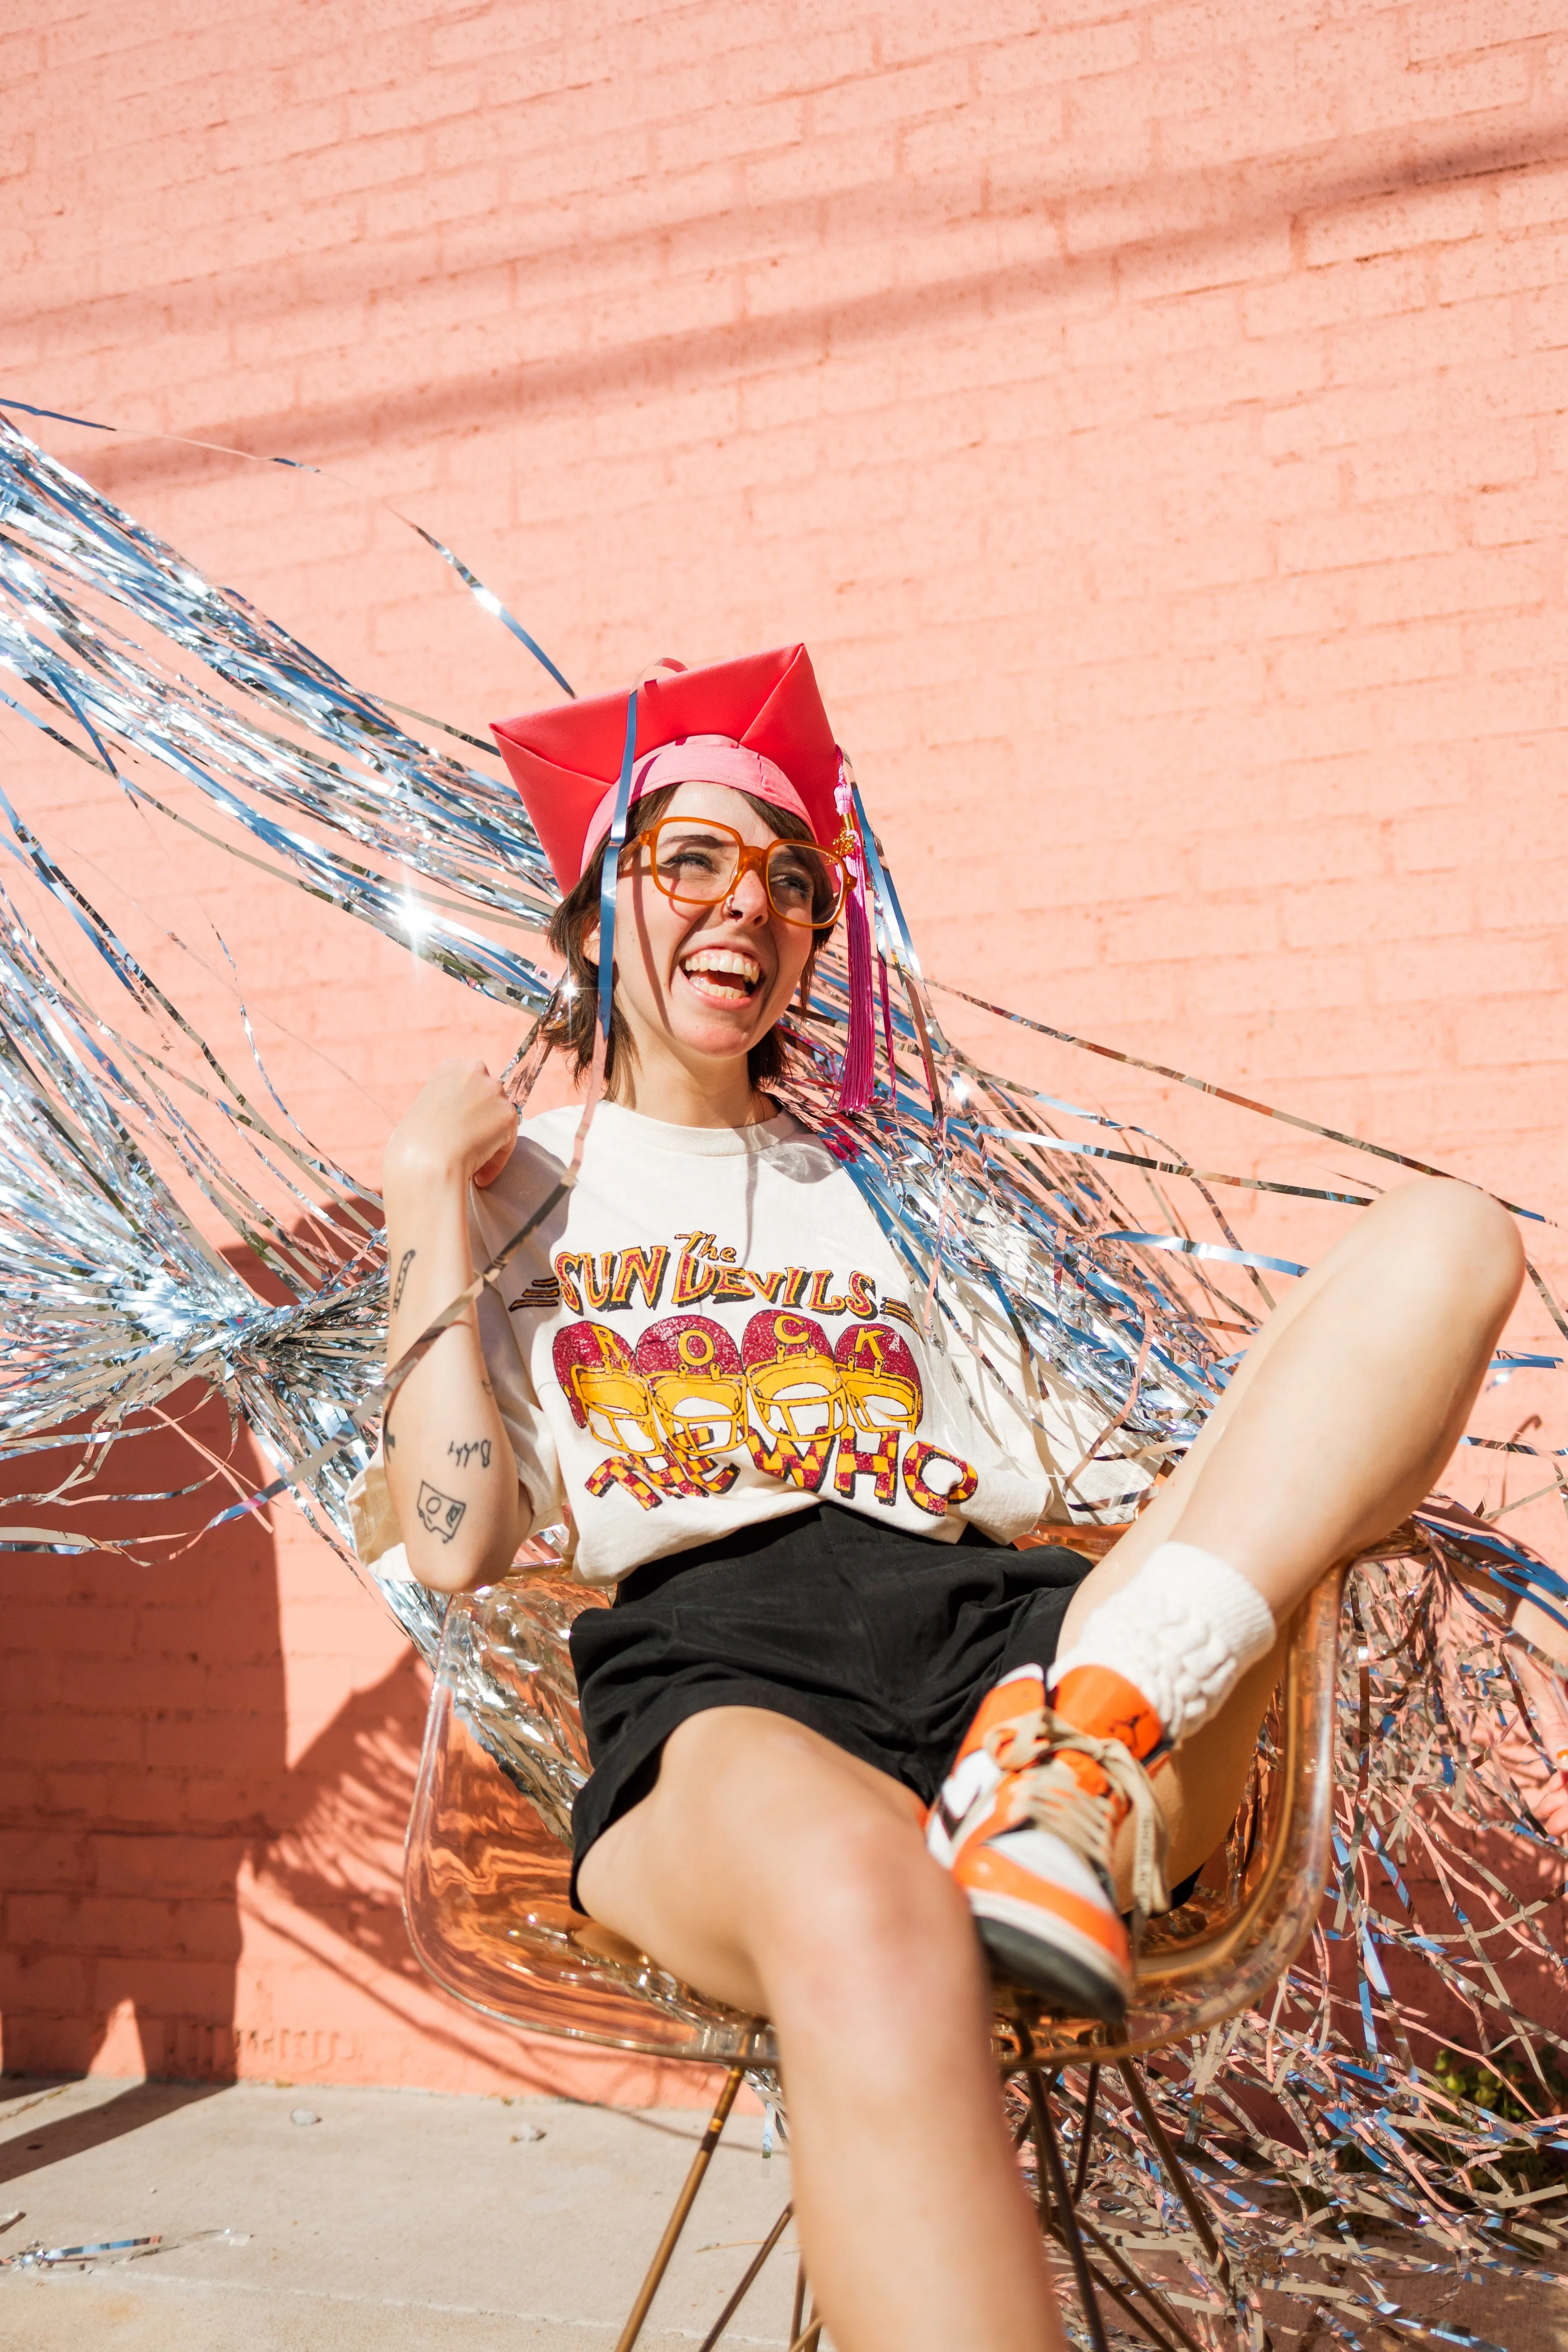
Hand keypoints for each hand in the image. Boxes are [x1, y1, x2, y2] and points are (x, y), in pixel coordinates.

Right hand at [383, 1059, 516, 1199]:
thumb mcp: (422, 1110)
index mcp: (450, 1067)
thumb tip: (455, 1123)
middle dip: (484, 1115)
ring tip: (473, 1160)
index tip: (461, 1123)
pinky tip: (480, 1173)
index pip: (470, 1080)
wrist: (426, 1160)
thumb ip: (444, 1105)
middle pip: (489, 1094)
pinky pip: (508, 1140)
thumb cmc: (413, 1143)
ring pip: (500, 1117)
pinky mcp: (509, 1114)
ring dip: (492, 1137)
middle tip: (471, 1141)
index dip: (468, 1103)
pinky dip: (497, 1158)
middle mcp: (474, 1071)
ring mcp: (494, 1091)